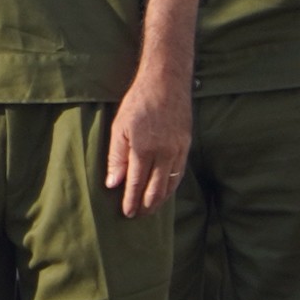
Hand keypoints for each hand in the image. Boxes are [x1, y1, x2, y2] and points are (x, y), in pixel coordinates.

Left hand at [102, 66, 190, 220]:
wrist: (166, 82)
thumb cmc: (138, 103)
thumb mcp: (119, 128)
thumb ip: (116, 157)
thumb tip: (113, 184)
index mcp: (144, 148)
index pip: (137, 183)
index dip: (132, 200)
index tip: (127, 213)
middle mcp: (164, 152)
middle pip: (156, 188)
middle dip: (147, 205)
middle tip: (138, 216)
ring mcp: (178, 149)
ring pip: (171, 183)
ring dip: (161, 199)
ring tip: (151, 209)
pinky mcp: (186, 145)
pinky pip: (180, 172)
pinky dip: (172, 185)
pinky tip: (165, 191)